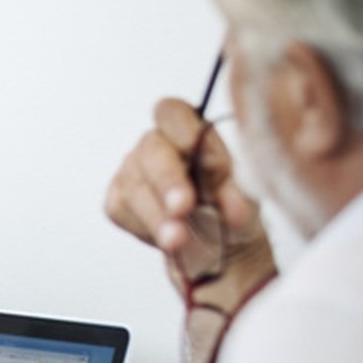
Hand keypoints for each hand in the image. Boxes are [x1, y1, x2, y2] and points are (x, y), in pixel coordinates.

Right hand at [104, 98, 275, 302]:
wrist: (221, 249)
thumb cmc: (233, 210)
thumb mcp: (245, 194)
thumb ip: (232, 182)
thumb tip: (222, 181)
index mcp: (188, 129)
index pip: (173, 113)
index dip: (184, 133)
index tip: (206, 161)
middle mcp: (155, 145)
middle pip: (151, 150)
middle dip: (167, 181)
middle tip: (183, 207)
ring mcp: (131, 172)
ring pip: (134, 185)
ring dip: (157, 215)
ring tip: (178, 240)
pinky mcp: (118, 202)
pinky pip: (121, 210)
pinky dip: (146, 227)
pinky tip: (168, 240)